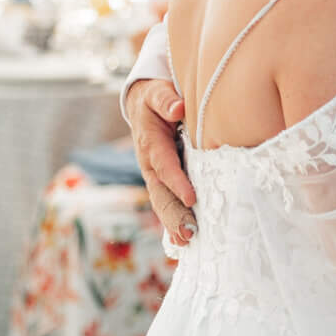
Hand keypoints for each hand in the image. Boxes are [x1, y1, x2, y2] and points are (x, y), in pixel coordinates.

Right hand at [125, 77, 198, 244]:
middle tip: (189, 234)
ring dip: (172, 223)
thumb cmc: (155, 97)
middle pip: (161, 192)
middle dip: (174, 214)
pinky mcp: (161, 180)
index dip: (177, 182)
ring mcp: (154, 174)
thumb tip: (178, 107)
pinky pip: (166, 202)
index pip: (164, 165)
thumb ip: (165, 98)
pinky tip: (181, 241)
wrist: (143, 104)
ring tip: (185, 242)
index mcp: (150, 142)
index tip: (192, 198)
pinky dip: (172, 221)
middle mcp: (149, 163)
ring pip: (162, 201)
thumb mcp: (157, 92)